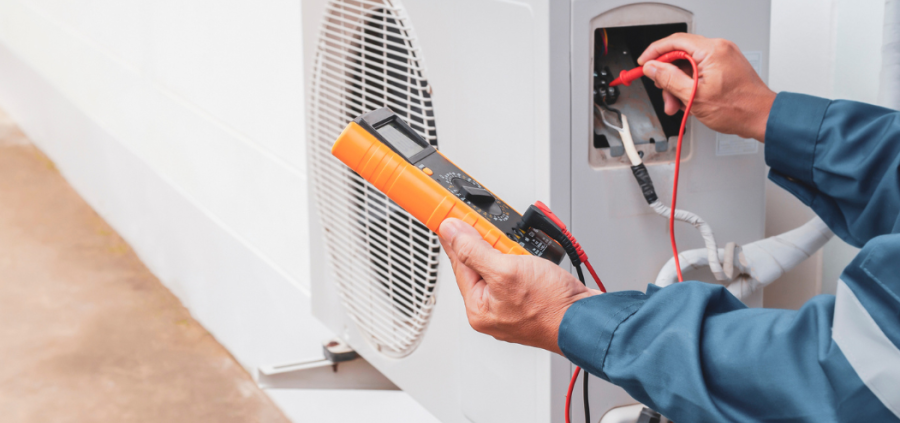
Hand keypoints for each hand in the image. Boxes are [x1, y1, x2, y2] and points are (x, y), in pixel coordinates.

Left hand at [438, 218, 599, 354]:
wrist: (587, 319)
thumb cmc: (551, 307)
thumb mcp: (506, 271)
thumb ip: (474, 250)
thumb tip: (451, 232)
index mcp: (478, 308)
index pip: (458, 263)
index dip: (457, 237)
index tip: (452, 217)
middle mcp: (492, 310)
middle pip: (478, 264)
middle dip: (490, 245)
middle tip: (500, 236)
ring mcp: (511, 306)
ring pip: (500, 266)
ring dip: (510, 251)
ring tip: (522, 253)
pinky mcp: (530, 299)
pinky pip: (518, 272)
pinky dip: (523, 260)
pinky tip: (532, 258)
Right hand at [637, 33, 776, 141]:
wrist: (761, 117)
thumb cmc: (737, 109)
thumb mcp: (694, 97)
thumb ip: (669, 79)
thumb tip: (652, 67)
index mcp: (712, 51)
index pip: (674, 42)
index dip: (654, 53)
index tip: (643, 64)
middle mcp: (719, 48)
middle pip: (680, 54)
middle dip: (668, 75)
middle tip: (663, 93)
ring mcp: (723, 56)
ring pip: (689, 64)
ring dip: (678, 84)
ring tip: (677, 104)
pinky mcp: (725, 65)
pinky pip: (700, 69)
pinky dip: (690, 84)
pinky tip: (688, 100)